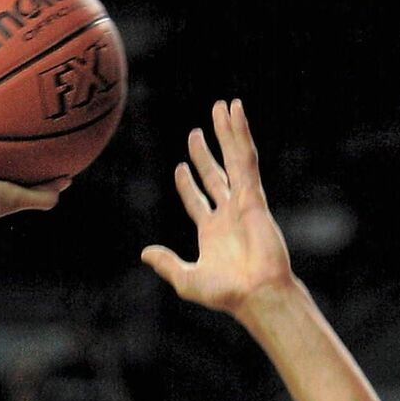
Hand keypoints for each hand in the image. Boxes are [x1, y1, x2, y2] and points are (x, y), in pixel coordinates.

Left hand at [141, 100, 292, 314]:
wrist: (254, 293)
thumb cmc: (224, 293)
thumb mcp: (185, 279)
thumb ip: (166, 263)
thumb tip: (145, 253)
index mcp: (213, 232)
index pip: (197, 200)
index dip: (187, 185)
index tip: (180, 167)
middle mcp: (228, 214)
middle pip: (215, 176)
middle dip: (205, 154)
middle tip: (196, 132)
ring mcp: (243, 202)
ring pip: (233, 160)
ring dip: (227, 133)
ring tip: (222, 107)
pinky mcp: (254, 195)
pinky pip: (245, 158)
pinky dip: (240, 134)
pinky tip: (236, 113)